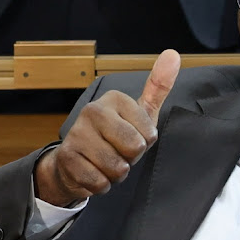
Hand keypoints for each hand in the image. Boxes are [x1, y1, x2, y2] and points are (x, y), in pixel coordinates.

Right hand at [35, 49, 180, 206]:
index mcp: (115, 99)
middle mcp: (93, 111)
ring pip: (117, 168)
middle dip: (130, 159)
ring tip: (105, 162)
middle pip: (134, 149)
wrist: (74, 162)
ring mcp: (77, 134)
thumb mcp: (141, 112)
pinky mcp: (67, 158)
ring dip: (116, 174)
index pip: (149, 135)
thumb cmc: (115, 135)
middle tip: (119, 152)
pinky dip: (101, 185)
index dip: (144, 144)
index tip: (131, 137)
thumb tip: (173, 55)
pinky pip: (100, 182)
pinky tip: (93, 172)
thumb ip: (158, 86)